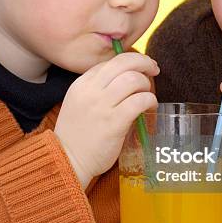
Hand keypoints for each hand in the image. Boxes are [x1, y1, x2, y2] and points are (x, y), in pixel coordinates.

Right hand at [54, 52, 158, 187]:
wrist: (67, 161)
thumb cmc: (78, 135)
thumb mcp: (80, 103)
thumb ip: (98, 89)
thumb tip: (127, 78)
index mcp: (82, 84)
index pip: (111, 62)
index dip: (130, 61)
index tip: (141, 68)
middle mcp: (91, 90)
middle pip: (123, 62)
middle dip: (143, 62)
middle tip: (154, 69)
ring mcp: (102, 106)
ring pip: (133, 79)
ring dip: (146, 84)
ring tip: (147, 94)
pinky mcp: (115, 122)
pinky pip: (139, 101)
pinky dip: (150, 100)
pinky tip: (150, 106)